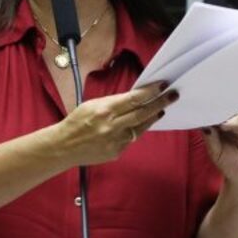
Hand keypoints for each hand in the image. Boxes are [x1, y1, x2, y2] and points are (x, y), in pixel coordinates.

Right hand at [51, 82, 176, 166]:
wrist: (64, 146)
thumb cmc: (77, 122)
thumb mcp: (92, 105)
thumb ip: (114, 102)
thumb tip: (135, 98)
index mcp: (105, 110)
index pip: (134, 99)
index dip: (151, 92)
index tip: (163, 85)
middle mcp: (112, 126)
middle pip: (143, 113)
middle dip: (160, 103)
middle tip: (173, 95)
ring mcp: (116, 141)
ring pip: (141, 127)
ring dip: (152, 117)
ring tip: (160, 109)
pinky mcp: (117, 152)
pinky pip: (131, 139)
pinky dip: (135, 130)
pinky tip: (137, 125)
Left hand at [202, 113, 237, 184]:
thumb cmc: (228, 163)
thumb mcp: (214, 152)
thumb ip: (210, 138)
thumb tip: (205, 125)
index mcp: (216, 128)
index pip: (210, 116)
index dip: (205, 115)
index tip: (198, 115)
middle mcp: (227, 123)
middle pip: (220, 113)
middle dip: (214, 113)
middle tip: (206, 113)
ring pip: (231, 115)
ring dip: (223, 116)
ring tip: (215, 120)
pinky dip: (234, 122)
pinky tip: (226, 125)